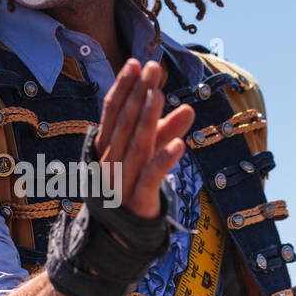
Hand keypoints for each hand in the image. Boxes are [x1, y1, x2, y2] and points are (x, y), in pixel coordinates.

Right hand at [95, 60, 194, 218]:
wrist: (123, 232)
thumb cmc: (134, 184)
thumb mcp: (149, 153)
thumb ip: (165, 132)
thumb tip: (188, 108)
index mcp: (107, 147)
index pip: (113, 111)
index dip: (124, 87)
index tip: (136, 63)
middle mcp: (110, 161)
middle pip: (125, 123)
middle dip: (138, 94)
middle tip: (152, 68)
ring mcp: (121, 181)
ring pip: (136, 146)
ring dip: (147, 120)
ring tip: (159, 94)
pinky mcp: (137, 200)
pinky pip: (150, 178)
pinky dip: (163, 162)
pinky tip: (179, 145)